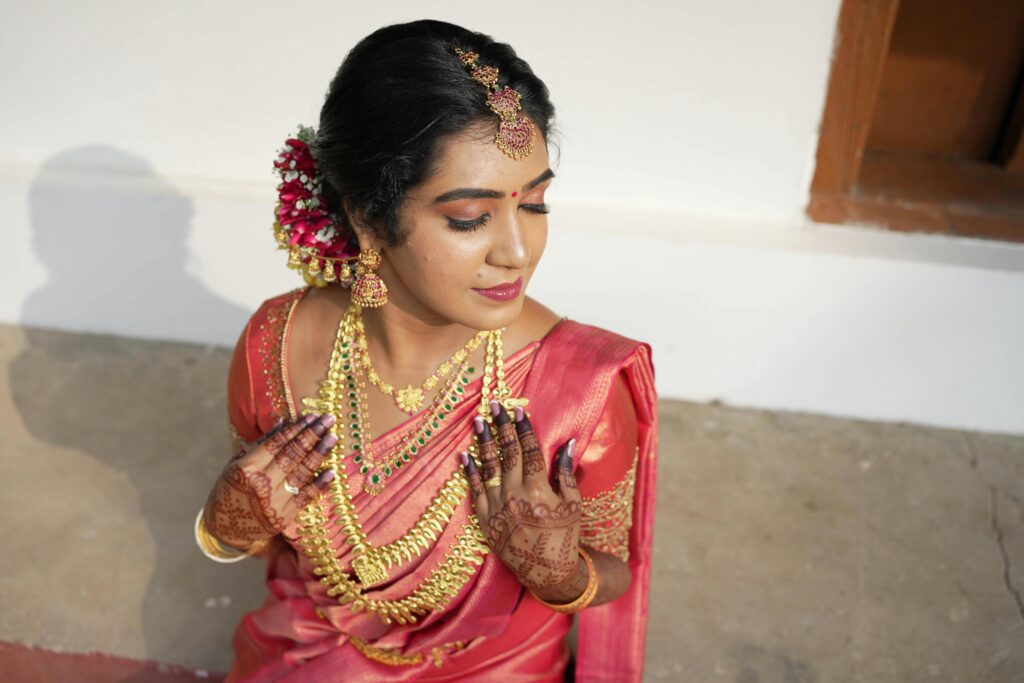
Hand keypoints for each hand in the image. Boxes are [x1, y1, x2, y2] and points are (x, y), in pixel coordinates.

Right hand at [204, 413, 336, 549]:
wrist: (226, 529)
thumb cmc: (231, 489)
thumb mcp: (238, 464)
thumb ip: (261, 444)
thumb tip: (283, 421)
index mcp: (247, 467)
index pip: (277, 443)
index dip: (296, 428)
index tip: (312, 416)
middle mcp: (261, 484)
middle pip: (292, 455)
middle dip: (312, 435)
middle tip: (329, 420)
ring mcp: (274, 501)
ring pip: (302, 473)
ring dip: (320, 454)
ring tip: (333, 438)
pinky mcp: (284, 516)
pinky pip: (306, 497)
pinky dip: (320, 484)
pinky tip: (332, 472)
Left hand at [461, 400, 585, 600]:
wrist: (546, 572)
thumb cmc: (564, 536)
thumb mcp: (573, 505)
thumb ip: (567, 473)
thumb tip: (566, 443)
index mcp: (538, 491)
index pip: (529, 451)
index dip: (523, 429)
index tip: (518, 410)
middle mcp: (514, 496)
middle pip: (507, 453)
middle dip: (501, 427)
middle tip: (495, 405)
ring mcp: (496, 508)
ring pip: (488, 467)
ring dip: (484, 442)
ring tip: (478, 421)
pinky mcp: (484, 519)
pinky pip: (474, 490)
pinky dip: (469, 471)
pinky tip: (465, 454)